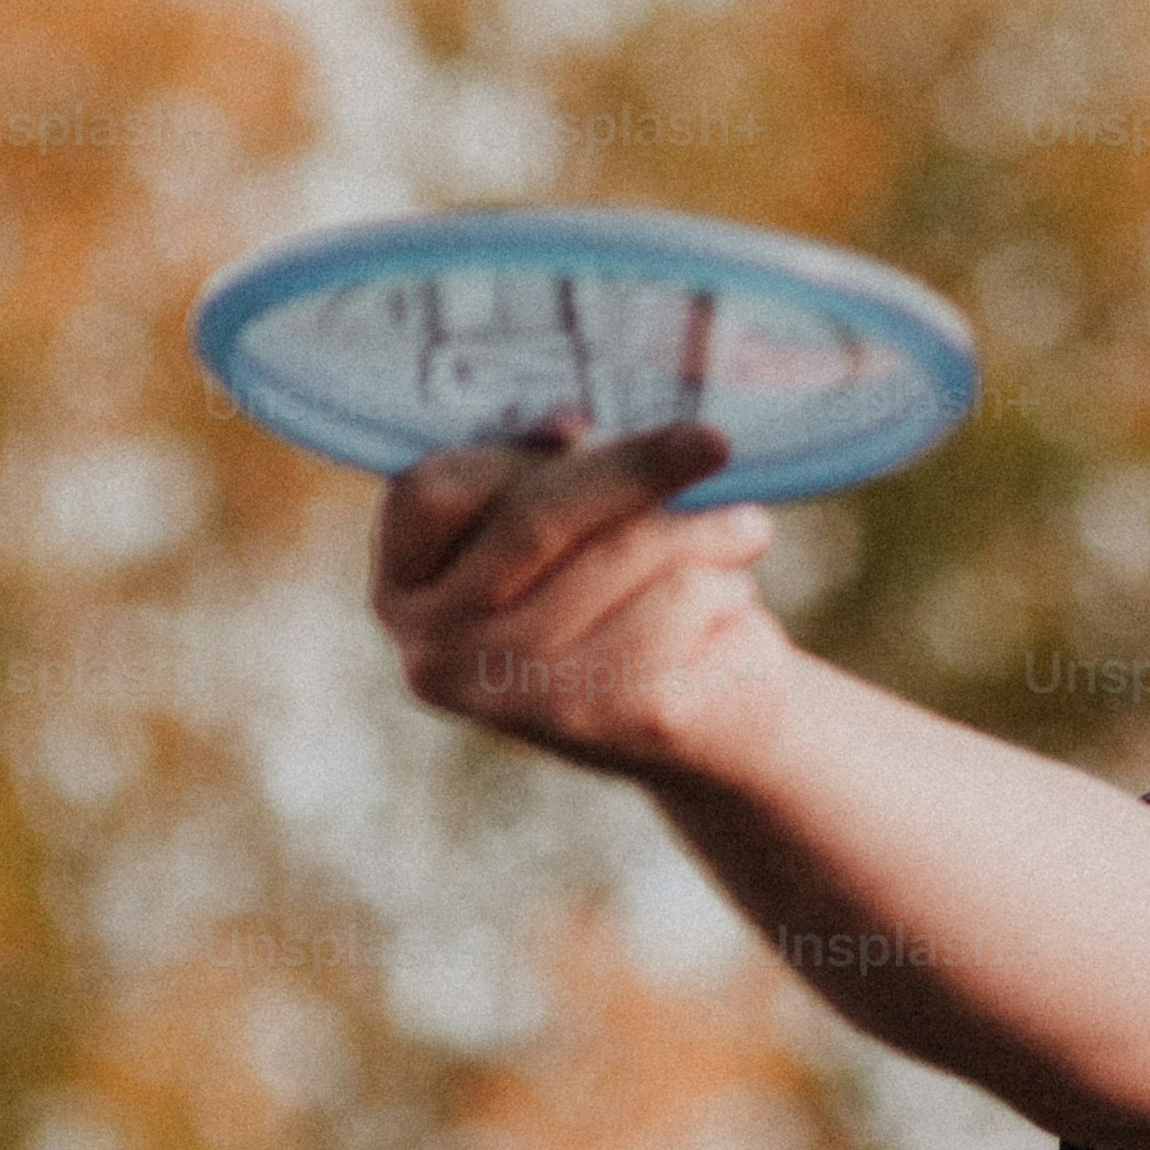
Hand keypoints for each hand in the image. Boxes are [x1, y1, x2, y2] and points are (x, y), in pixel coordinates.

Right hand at [370, 413, 796, 785]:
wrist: (720, 725)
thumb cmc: (632, 597)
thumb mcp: (572, 531)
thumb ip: (546, 475)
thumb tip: (566, 426)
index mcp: (407, 594)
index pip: (430, 493)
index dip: (508, 453)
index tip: (585, 424)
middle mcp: (437, 653)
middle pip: (531, 521)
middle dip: (631, 467)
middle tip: (713, 440)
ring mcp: (510, 695)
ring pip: (617, 557)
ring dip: (702, 532)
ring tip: (743, 532)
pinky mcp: (597, 718)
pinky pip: (676, 602)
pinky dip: (724, 586)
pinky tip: (730, 603)